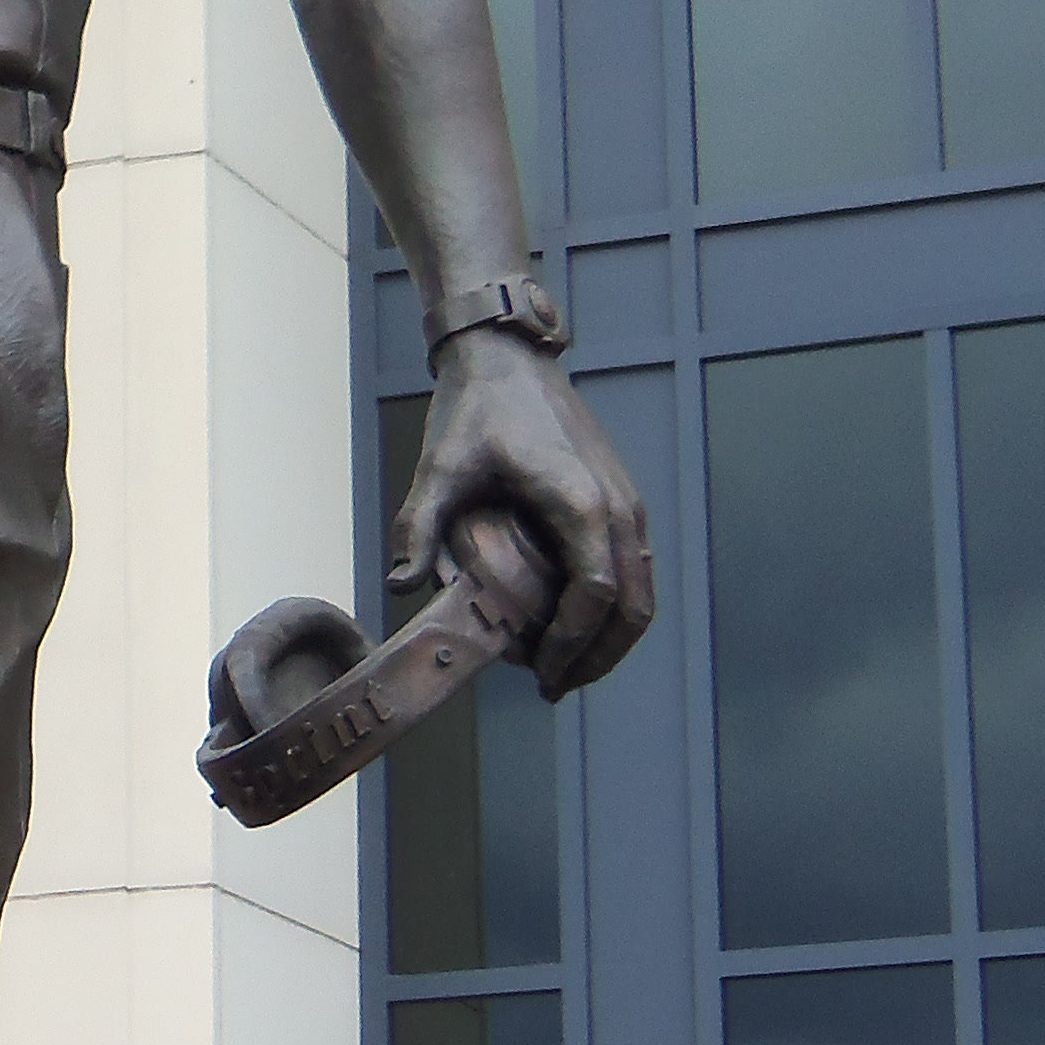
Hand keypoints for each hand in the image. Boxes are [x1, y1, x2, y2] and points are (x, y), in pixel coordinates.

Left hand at [393, 333, 653, 699]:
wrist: (509, 359)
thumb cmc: (477, 409)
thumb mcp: (439, 468)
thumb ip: (419, 527)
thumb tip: (402, 584)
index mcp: (580, 503)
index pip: (593, 596)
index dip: (571, 644)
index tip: (541, 675)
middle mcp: (618, 507)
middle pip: (632, 608)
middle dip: (597, 657)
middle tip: (555, 686)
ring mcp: (627, 504)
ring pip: (642, 593)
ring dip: (611, 639)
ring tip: (567, 668)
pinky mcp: (623, 501)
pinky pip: (635, 570)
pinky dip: (616, 610)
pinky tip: (576, 626)